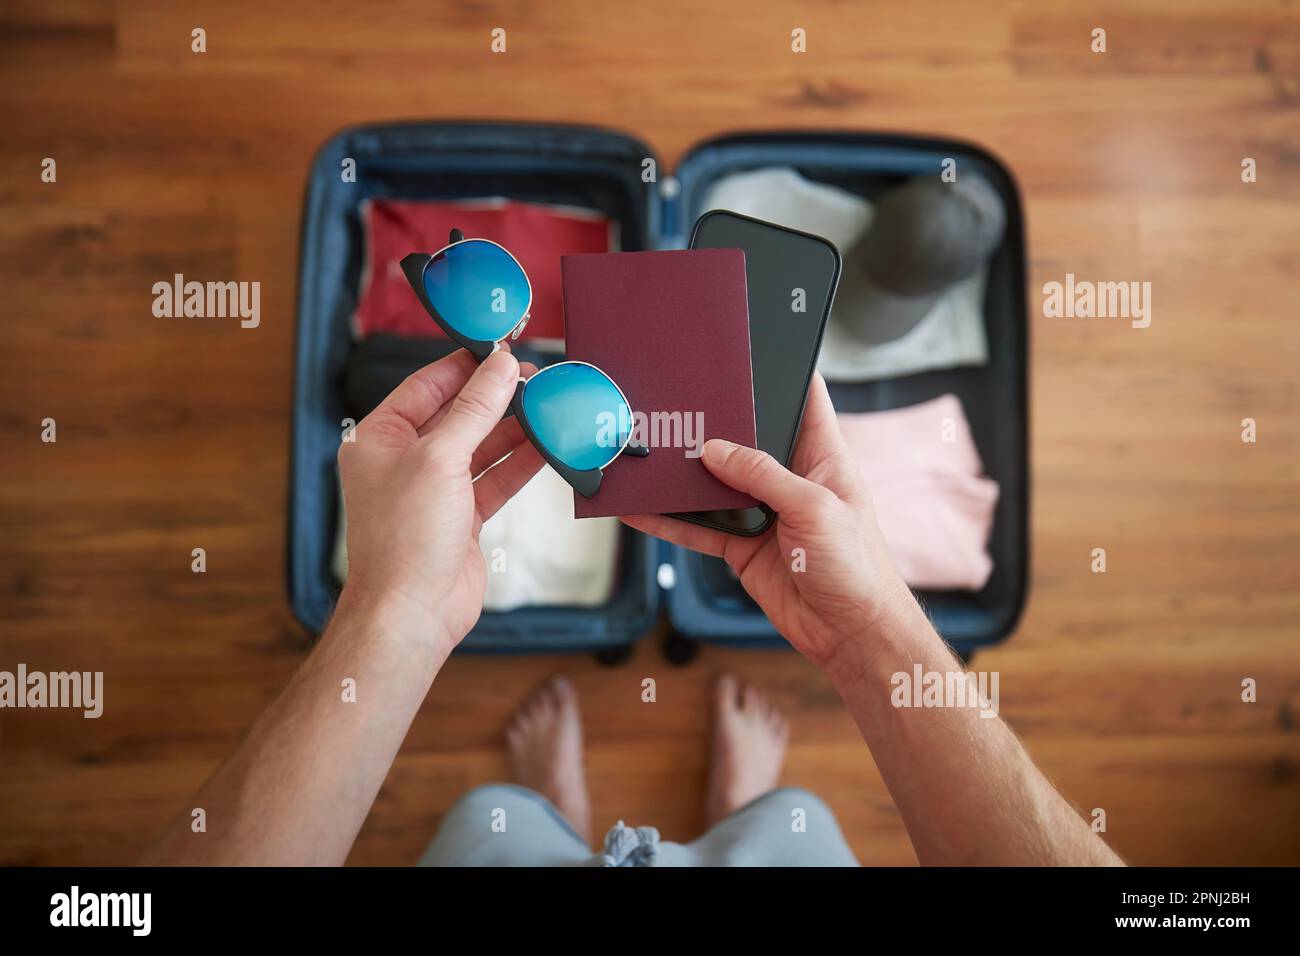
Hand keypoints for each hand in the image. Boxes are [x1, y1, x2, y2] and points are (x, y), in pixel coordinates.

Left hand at [337, 347, 543, 648]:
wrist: (412, 613)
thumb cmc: (405, 539)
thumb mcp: (440, 459)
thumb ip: (474, 409)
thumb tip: (500, 366)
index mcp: (380, 438)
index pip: (426, 386)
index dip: (465, 366)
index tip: (502, 349)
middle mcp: (404, 461)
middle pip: (458, 414)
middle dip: (496, 398)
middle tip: (535, 378)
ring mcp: (435, 490)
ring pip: (481, 447)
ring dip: (514, 430)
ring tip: (548, 407)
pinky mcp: (462, 517)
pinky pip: (495, 479)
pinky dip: (521, 464)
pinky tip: (547, 447)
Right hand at [623, 373, 914, 669]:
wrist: (850, 633)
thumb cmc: (857, 567)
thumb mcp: (814, 508)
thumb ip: (763, 475)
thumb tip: (716, 450)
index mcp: (822, 457)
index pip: (804, 399)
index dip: (782, 371)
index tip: (748, 349)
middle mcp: (790, 479)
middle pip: (746, 439)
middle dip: (714, 425)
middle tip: (676, 404)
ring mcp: (763, 512)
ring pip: (715, 483)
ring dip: (684, 475)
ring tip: (647, 454)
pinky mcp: (742, 545)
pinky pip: (699, 526)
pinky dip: (670, 520)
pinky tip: (642, 510)